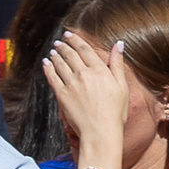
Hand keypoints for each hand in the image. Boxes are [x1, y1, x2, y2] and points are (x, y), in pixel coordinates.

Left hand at [38, 32, 135, 168]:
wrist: (101, 133)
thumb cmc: (115, 113)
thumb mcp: (122, 88)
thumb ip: (118, 64)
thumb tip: (119, 44)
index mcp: (100, 71)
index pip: (85, 49)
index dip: (75, 40)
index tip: (69, 35)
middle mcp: (84, 74)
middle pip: (70, 54)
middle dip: (63, 46)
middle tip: (59, 43)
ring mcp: (71, 83)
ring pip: (59, 63)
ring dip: (55, 55)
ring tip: (53, 52)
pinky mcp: (62, 94)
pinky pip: (52, 76)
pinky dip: (48, 67)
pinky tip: (46, 63)